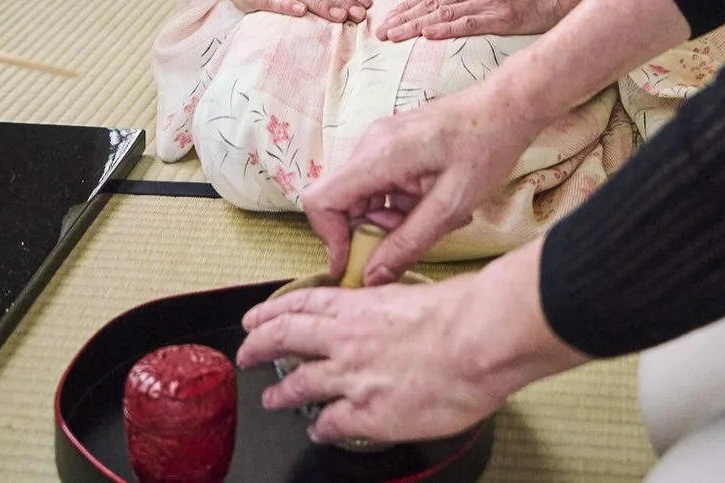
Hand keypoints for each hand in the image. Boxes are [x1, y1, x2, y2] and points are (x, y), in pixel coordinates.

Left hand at [238, 241, 583, 444]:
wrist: (477, 341)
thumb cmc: (461, 312)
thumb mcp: (416, 293)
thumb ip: (392, 304)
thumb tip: (392, 310)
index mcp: (357, 305)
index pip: (300, 304)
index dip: (271, 312)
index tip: (256, 319)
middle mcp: (344, 340)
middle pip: (284, 340)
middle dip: (258, 348)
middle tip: (246, 355)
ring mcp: (351, 378)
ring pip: (299, 385)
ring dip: (281, 393)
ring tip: (271, 399)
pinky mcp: (367, 414)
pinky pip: (331, 423)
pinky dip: (320, 427)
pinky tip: (318, 430)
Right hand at [298, 79, 539, 282]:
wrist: (506, 106)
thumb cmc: (486, 148)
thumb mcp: (451, 206)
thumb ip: (408, 243)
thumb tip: (372, 277)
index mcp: (379, 155)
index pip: (322, 200)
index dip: (329, 238)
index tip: (354, 264)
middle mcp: (370, 144)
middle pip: (341, 201)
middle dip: (368, 231)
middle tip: (409, 241)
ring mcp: (379, 140)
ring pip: (361, 195)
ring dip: (387, 219)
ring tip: (432, 220)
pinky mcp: (391, 143)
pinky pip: (378, 183)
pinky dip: (396, 203)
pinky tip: (431, 205)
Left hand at [377, 0, 613, 41]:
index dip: (408, 5)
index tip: (389, 17)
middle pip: (431, 1)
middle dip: (403, 17)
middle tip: (381, 31)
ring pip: (442, 13)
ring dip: (414, 26)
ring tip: (394, 35)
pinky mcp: (498, 16)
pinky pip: (465, 23)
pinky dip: (443, 28)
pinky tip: (426, 33)